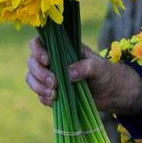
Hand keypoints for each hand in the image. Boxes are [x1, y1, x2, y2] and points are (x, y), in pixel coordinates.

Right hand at [26, 36, 141, 117]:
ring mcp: (50, 76)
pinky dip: (44, 97)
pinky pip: (39, 94)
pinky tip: (55, 100)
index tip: (48, 60)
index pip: (39, 43)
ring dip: (38, 87)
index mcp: (63, 48)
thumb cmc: (105, 73)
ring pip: (31, 78)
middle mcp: (53, 61)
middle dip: (40, 73)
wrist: (110, 92)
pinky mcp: (51, 91)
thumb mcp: (99, 67)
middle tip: (54, 82)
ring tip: (54, 94)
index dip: (38, 50)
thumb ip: (86, 67)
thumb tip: (69, 72)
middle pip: (32, 62)